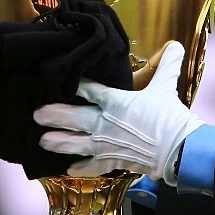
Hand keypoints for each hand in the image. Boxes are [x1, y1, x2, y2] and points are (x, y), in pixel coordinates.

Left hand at [34, 41, 204, 183]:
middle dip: (54, 115)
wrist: (176, 148)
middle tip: (37, 114)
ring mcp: (106, 144)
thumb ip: (167, 65)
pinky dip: (82, 168)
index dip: (76, 84)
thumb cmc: (169, 116)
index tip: (64, 80)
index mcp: (116, 101)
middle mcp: (105, 122)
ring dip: (59, 141)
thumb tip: (177, 45)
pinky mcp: (113, 161)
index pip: (90, 90)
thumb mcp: (166, 86)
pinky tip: (69, 169)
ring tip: (43, 140)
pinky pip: (93, 166)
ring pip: (76, 143)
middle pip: (74, 117)